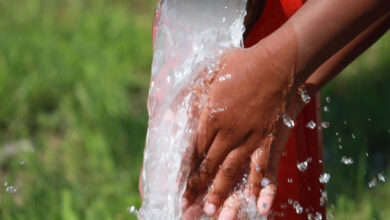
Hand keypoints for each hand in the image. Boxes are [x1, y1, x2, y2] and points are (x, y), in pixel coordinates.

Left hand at [182, 40, 300, 217]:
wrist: (279, 63)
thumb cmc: (241, 66)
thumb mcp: (207, 73)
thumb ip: (187, 95)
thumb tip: (168, 116)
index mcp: (211, 117)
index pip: (194, 152)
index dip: (186, 172)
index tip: (179, 189)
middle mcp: (229, 133)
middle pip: (210, 167)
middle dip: (198, 190)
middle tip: (189, 210)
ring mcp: (251, 138)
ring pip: (234, 172)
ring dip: (223, 194)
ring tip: (215, 214)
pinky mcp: (270, 140)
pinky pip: (266, 168)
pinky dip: (263, 188)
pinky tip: (260, 206)